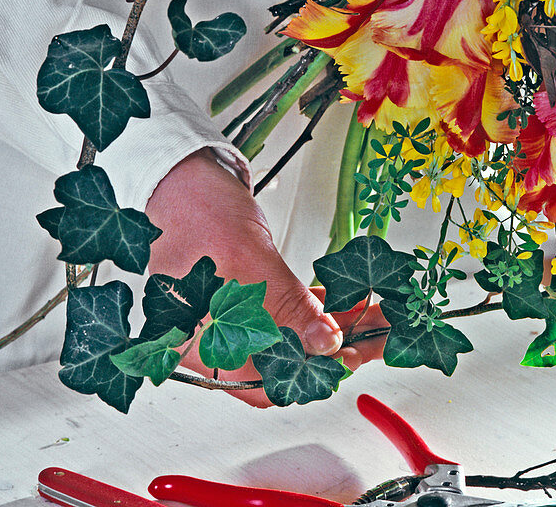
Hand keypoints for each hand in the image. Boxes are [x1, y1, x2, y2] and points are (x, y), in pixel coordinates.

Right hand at [145, 148, 385, 405]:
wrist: (178, 173)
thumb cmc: (193, 210)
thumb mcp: (248, 260)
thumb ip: (287, 306)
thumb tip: (325, 344)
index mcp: (199, 346)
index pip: (266, 383)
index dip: (314, 374)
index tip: (356, 354)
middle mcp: (211, 342)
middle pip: (282, 362)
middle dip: (335, 349)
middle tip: (377, 333)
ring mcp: (225, 322)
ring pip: (288, 338)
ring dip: (332, 328)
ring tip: (373, 314)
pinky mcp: (240, 301)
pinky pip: (282, 317)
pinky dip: (313, 310)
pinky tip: (344, 300)